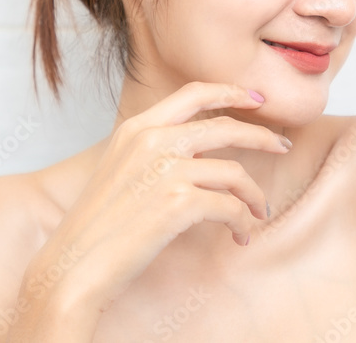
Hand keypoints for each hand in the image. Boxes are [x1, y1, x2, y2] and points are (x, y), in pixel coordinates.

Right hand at [7, 81, 290, 341]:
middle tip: (281, 145)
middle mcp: (152, 140)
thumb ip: (155, 151)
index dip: (230, 92)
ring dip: (253, 194)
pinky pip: (230, 207)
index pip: (193, 94)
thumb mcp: (121, 169)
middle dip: (260, 135)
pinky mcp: (178, 203)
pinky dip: (242, 222)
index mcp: (136, 128)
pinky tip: (241, 235)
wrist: (74, 263)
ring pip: (234, 172)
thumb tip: (200, 150)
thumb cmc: (98, 225)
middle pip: (224, 125)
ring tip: (258, 211)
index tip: (256, 99)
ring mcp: (166, 170)